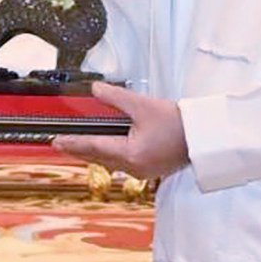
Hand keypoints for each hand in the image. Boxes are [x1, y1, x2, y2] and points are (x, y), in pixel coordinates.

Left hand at [52, 82, 187, 180]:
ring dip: (93, 154)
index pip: (94, 146)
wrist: (204, 136)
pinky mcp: (150, 170)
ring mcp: (142, 172)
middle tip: (60, 145)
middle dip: (79, 150)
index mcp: (131, 153)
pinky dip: (109, 156)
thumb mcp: (143, 105)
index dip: (73, 143)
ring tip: (77, 147)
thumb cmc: (178, 123)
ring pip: (109, 163)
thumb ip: (115, 97)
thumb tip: (95, 90)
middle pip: (99, 157)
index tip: (56, 141)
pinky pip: (122, 164)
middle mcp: (134, 167)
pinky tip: (103, 151)